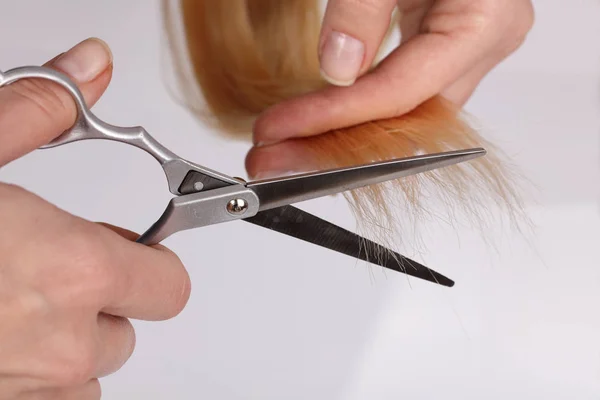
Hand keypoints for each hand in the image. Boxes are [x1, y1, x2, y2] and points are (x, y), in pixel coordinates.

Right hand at [0, 38, 190, 398]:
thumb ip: (37, 111)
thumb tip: (91, 66)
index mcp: (70, 270)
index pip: (170, 285)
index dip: (152, 262)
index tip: (126, 246)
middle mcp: (60, 345)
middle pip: (126, 329)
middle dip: (101, 300)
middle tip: (51, 268)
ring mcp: (28, 394)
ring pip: (88, 374)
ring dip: (66, 345)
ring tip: (13, 306)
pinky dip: (35, 381)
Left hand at [247, 0, 533, 175]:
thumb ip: (364, 6)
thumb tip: (339, 68)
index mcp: (485, 20)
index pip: (402, 92)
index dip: (337, 117)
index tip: (283, 131)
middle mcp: (483, 43)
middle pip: (403, 119)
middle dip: (334, 144)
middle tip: (275, 159)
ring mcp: (465, 47)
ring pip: (402, 115)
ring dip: (343, 135)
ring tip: (288, 147)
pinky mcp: (442, 43)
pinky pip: (402, 92)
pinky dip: (359, 110)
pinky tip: (321, 121)